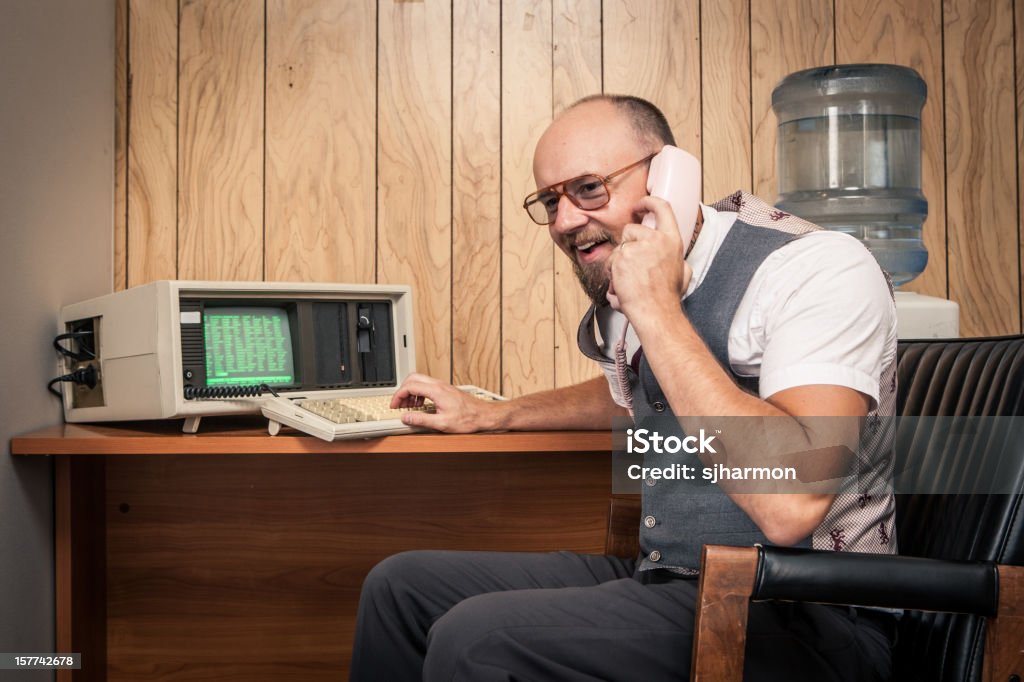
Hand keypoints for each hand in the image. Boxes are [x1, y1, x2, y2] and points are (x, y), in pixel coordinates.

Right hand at [390, 373, 502, 432]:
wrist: (483, 415)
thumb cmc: (468, 418)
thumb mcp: (442, 423)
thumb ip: (422, 420)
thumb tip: (406, 418)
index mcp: (436, 391)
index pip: (409, 386)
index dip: (398, 396)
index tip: (394, 406)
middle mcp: (438, 385)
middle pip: (412, 378)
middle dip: (402, 391)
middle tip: (399, 404)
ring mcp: (442, 386)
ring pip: (419, 380)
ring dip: (410, 392)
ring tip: (409, 406)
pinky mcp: (445, 389)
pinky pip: (426, 385)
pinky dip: (418, 393)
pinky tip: (420, 405)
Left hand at [607, 195, 692, 320]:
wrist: (655, 312)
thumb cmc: (667, 298)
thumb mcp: (683, 273)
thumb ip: (677, 259)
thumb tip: (673, 257)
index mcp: (672, 240)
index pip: (662, 208)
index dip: (648, 202)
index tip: (640, 205)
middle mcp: (655, 239)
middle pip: (631, 229)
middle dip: (628, 245)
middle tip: (633, 265)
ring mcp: (636, 247)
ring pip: (619, 247)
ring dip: (620, 263)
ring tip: (630, 280)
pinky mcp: (621, 257)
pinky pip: (611, 261)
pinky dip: (613, 274)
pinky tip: (623, 285)